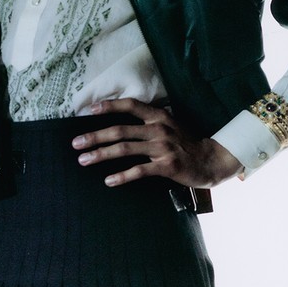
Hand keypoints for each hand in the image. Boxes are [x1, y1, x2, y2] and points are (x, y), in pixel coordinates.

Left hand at [72, 98, 242, 187]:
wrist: (211, 159)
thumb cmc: (186, 142)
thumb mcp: (169, 124)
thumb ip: (148, 121)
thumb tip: (122, 122)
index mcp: (158, 115)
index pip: (129, 106)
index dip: (108, 106)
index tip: (88, 110)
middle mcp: (159, 128)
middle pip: (120, 130)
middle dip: (95, 136)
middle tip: (76, 143)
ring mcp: (162, 147)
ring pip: (125, 149)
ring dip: (101, 155)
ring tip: (84, 160)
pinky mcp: (166, 166)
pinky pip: (139, 171)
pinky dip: (121, 176)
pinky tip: (108, 180)